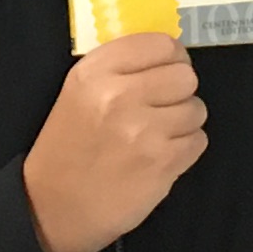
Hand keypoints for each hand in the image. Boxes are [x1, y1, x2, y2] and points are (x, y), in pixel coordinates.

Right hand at [20, 33, 207, 251]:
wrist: (53, 207)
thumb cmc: (68, 147)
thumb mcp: (79, 92)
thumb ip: (120, 68)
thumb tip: (170, 55)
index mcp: (95, 72)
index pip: (161, 44)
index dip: (172, 58)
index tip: (166, 72)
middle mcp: (120, 95)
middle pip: (185, 76)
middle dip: (179, 92)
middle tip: (161, 108)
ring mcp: (144, 131)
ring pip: (196, 109)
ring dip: (183, 122)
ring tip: (158, 135)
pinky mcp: (162, 164)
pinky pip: (198, 141)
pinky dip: (185, 149)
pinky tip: (161, 156)